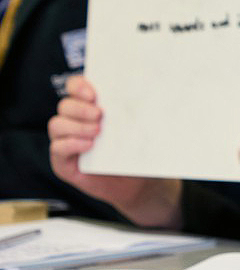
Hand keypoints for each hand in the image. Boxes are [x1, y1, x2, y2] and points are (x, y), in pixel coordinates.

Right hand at [46, 75, 182, 227]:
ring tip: (98, 131)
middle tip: (100, 115)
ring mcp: (66, 141)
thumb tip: (154, 93)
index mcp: (91, 107)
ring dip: (77, 126)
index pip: (75, 87)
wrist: (137, 184)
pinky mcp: (63, 162)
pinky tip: (89, 145)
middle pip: (65, 105)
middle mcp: (75, 122)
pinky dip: (71, 144)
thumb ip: (137, 111)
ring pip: (57, 124)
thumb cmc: (136, 152)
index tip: (94, 93)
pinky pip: (57, 148)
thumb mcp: (139, 128)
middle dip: (81, 108)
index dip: (79, 86)